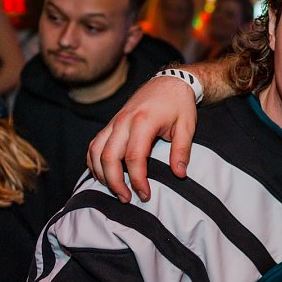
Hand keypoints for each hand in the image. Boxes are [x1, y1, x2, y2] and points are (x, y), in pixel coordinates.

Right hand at [87, 76, 197, 202]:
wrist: (169, 83)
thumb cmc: (179, 105)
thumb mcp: (187, 126)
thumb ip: (182, 150)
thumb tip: (179, 174)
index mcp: (143, 122)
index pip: (134, 157)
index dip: (137, 180)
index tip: (145, 195)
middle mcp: (123, 121)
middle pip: (109, 157)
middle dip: (115, 182)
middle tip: (126, 199)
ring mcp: (114, 122)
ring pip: (96, 151)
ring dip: (101, 174)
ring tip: (115, 190)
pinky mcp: (111, 124)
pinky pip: (94, 144)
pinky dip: (94, 161)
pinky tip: (103, 175)